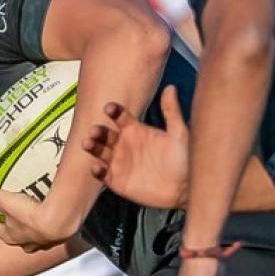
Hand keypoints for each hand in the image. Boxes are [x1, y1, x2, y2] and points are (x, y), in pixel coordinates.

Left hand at [0, 174, 70, 251]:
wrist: (58, 222)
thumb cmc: (28, 214)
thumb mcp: (4, 199)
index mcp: (9, 235)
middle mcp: (25, 242)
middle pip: (14, 233)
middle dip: (11, 223)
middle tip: (11, 210)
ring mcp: (43, 242)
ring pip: (34, 234)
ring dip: (32, 225)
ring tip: (33, 210)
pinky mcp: (58, 237)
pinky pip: (52, 229)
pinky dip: (50, 220)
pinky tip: (54, 210)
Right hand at [83, 85, 188, 208]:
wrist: (186, 188)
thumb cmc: (185, 159)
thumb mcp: (179, 133)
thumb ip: (172, 111)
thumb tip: (171, 87)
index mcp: (136, 130)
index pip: (119, 117)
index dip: (114, 111)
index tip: (110, 109)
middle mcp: (125, 144)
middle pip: (105, 134)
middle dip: (98, 131)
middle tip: (95, 131)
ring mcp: (120, 163)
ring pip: (99, 152)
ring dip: (92, 147)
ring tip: (88, 144)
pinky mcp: (117, 181)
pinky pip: (103, 175)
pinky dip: (97, 171)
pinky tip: (97, 168)